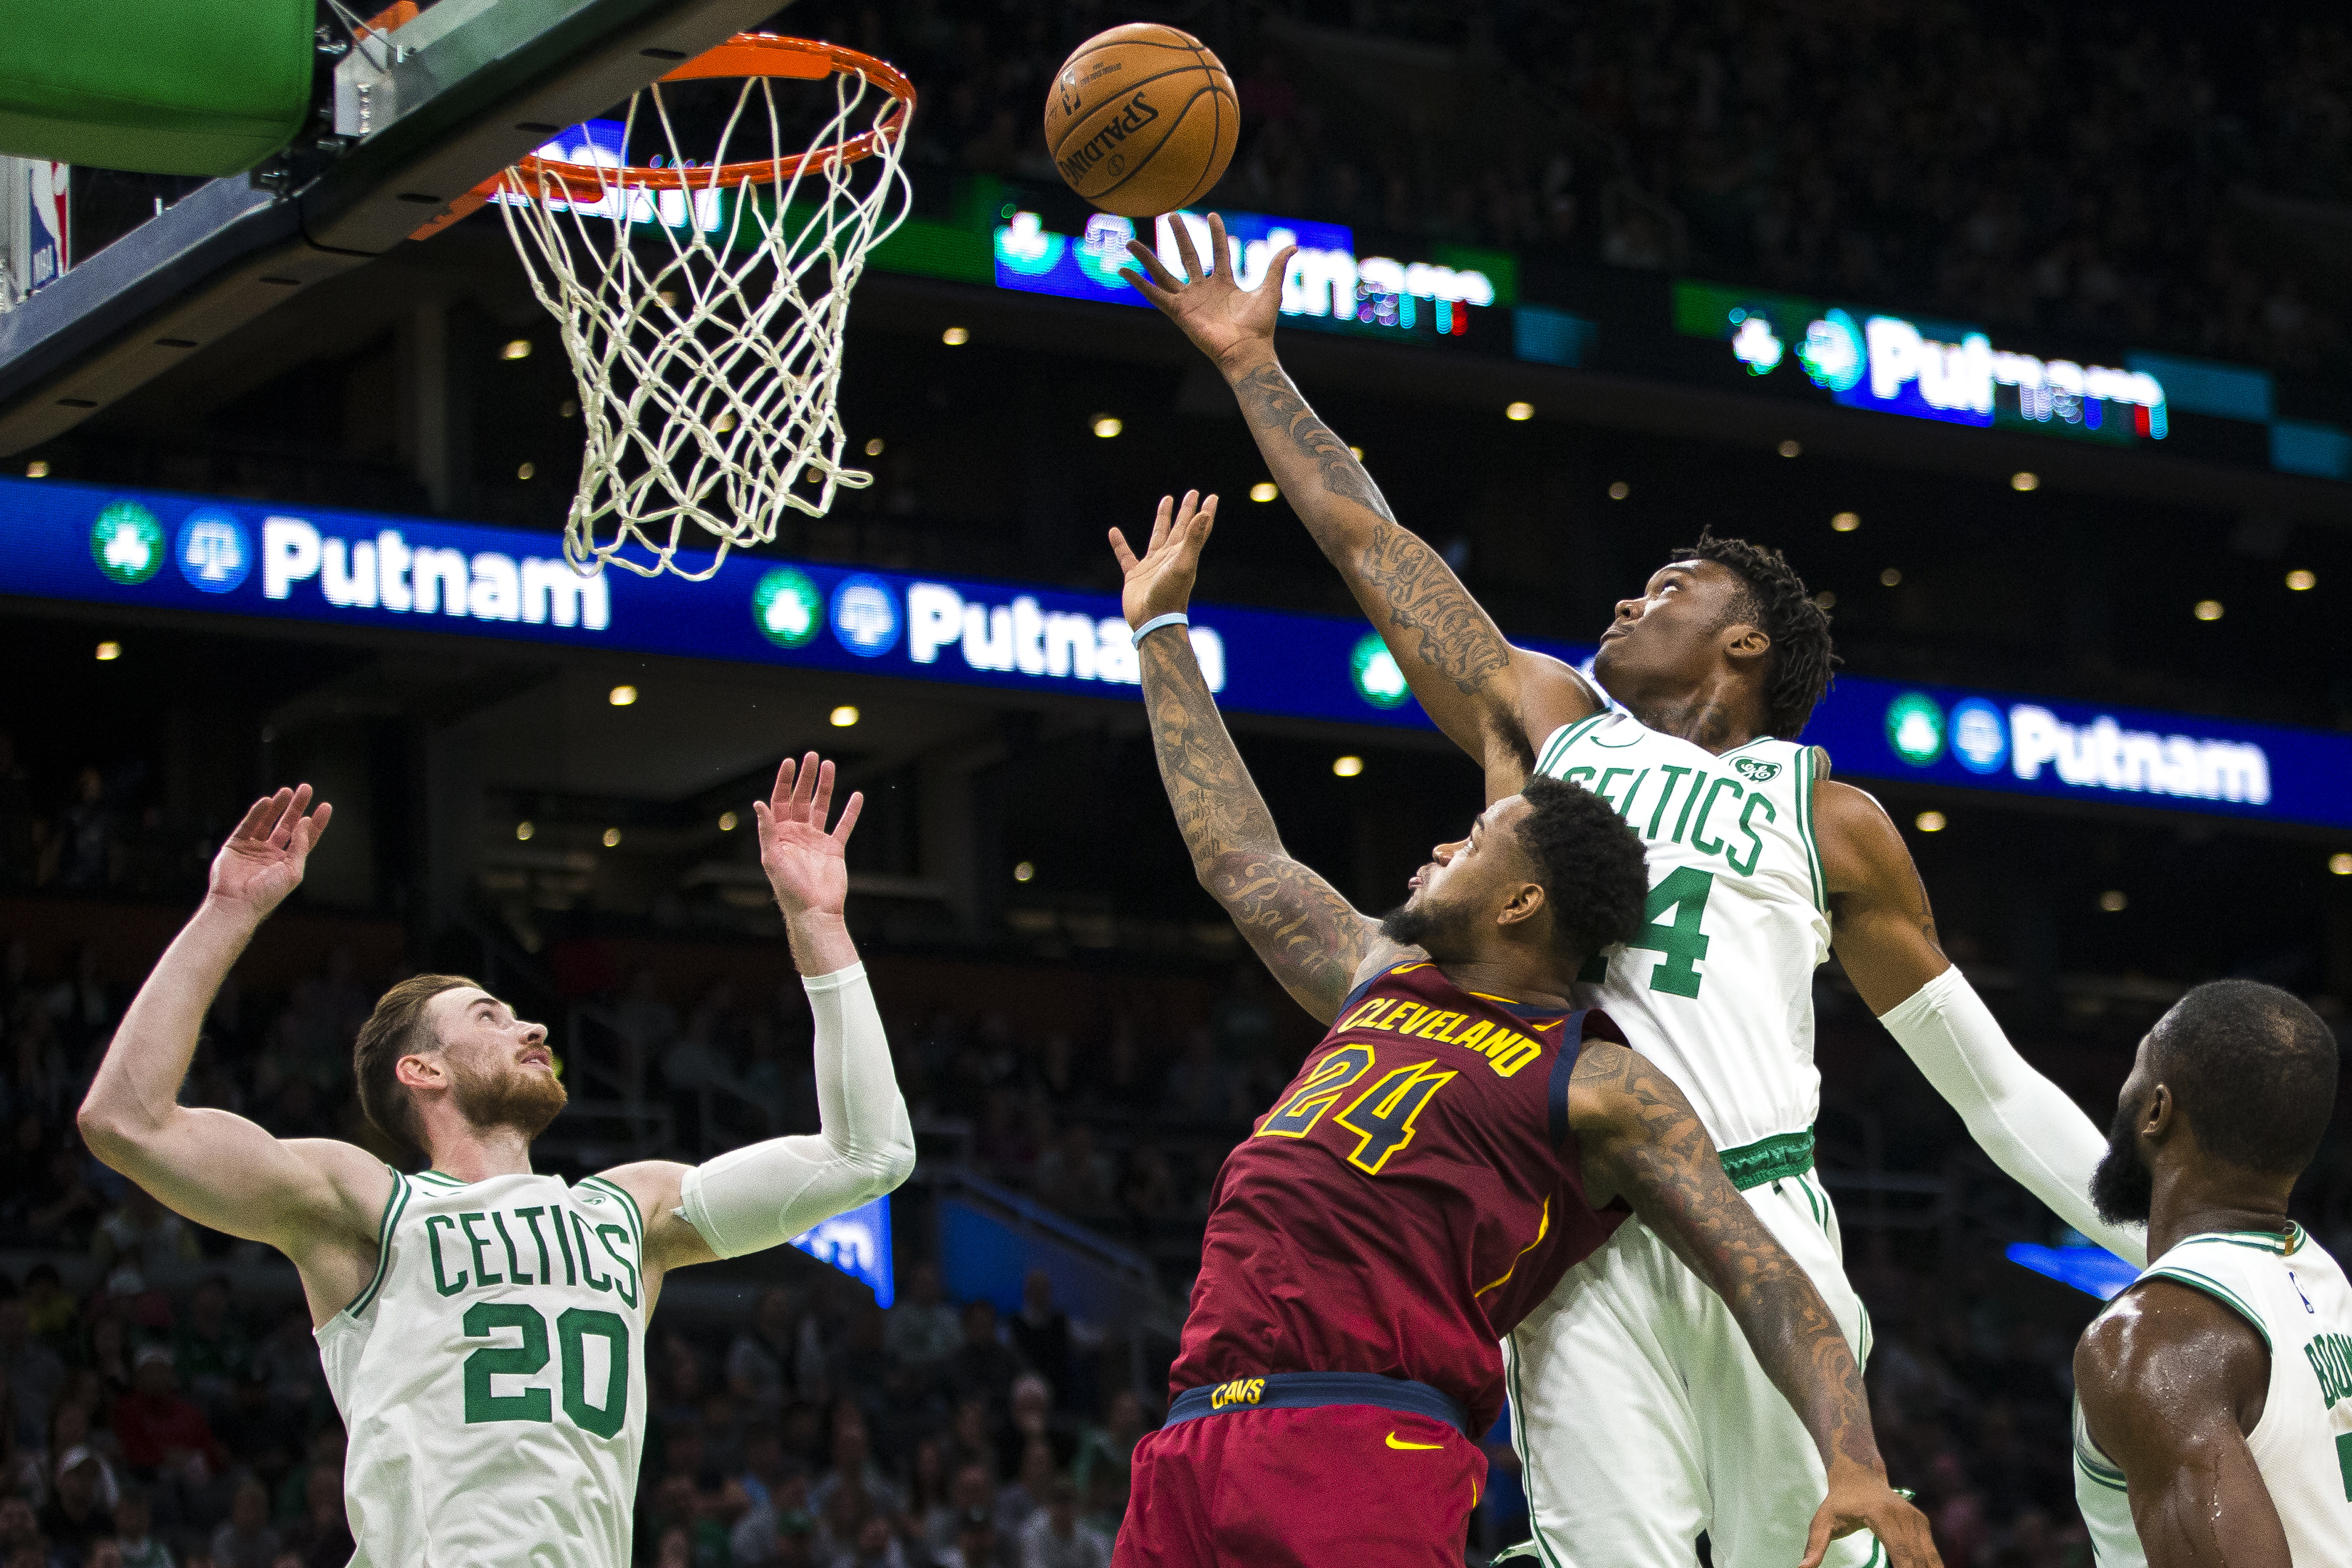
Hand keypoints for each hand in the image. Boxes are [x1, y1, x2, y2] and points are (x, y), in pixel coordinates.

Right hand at [205, 787, 330, 920]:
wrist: (237, 903)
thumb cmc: (268, 893)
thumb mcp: (292, 870)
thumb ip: (300, 846)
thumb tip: (305, 821)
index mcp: (287, 862)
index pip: (305, 838)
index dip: (315, 822)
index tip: (325, 806)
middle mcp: (271, 854)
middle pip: (287, 825)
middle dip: (297, 807)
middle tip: (305, 789)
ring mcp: (253, 848)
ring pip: (268, 821)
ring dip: (278, 806)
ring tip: (287, 791)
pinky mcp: (235, 845)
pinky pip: (248, 825)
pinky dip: (257, 813)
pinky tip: (267, 801)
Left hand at [756, 752, 862, 920]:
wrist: (815, 910)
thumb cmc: (789, 888)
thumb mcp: (772, 858)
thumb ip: (766, 830)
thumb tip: (758, 803)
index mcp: (779, 835)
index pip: (780, 801)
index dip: (784, 781)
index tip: (790, 762)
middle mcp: (796, 834)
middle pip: (801, 798)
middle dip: (806, 777)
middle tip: (812, 755)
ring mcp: (816, 840)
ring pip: (821, 806)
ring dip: (825, 786)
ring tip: (829, 764)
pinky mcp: (834, 849)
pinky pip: (843, 825)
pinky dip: (850, 811)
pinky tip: (856, 795)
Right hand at [1109, 490, 1216, 629]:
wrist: (1152, 621)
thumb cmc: (1170, 594)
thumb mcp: (1183, 563)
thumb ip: (1194, 538)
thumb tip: (1205, 513)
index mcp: (1184, 554)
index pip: (1198, 528)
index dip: (1205, 512)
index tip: (1212, 496)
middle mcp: (1170, 558)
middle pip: (1180, 527)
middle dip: (1186, 510)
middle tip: (1192, 492)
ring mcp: (1153, 566)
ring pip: (1157, 536)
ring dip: (1162, 519)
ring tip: (1166, 500)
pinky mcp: (1134, 575)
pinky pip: (1125, 555)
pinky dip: (1119, 544)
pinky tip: (1113, 531)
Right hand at [1121, 213, 1295, 375]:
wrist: (1247, 350)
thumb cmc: (1260, 326)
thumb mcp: (1270, 290)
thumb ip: (1276, 266)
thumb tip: (1292, 246)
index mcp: (1225, 284)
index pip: (1218, 252)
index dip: (1216, 234)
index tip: (1212, 215)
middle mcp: (1204, 290)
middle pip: (1188, 256)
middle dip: (1180, 235)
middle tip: (1172, 215)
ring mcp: (1189, 300)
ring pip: (1164, 273)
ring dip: (1147, 257)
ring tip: (1131, 241)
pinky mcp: (1178, 312)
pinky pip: (1154, 294)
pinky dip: (1138, 283)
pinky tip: (1122, 270)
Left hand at [1802, 1465, 1939, 1567]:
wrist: (1858, 1475)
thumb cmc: (1838, 1502)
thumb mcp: (1822, 1521)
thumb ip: (1815, 1546)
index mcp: (1882, 1515)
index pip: (1900, 1554)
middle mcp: (1904, 1515)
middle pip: (1917, 1558)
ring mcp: (1916, 1518)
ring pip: (1929, 1557)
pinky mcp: (1921, 1522)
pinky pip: (1930, 1552)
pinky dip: (1930, 1566)